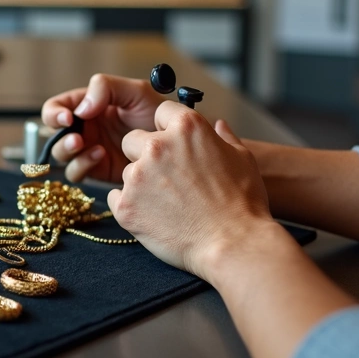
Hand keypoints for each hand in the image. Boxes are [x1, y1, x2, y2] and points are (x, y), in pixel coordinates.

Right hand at [41, 74, 165, 182]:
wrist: (174, 146)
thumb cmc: (158, 114)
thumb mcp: (136, 92)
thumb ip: (106, 88)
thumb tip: (80, 109)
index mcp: (89, 105)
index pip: (57, 107)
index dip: (54, 113)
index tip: (67, 118)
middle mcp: (85, 127)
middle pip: (53, 133)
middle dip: (61, 136)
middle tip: (77, 138)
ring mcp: (89, 149)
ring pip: (62, 155)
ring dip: (68, 150)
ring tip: (86, 145)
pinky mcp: (96, 169)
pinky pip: (77, 171)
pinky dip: (82, 164)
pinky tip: (101, 155)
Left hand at [107, 101, 276, 278]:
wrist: (233, 245)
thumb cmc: (242, 203)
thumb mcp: (242, 159)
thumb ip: (225, 137)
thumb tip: (218, 125)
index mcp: (186, 128)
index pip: (161, 112)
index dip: (167, 129)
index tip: (176, 147)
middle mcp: (157, 146)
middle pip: (133, 139)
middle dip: (144, 154)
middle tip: (168, 179)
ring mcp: (137, 176)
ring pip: (126, 171)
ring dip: (140, 183)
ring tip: (168, 204)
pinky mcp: (126, 206)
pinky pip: (116, 197)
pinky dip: (130, 206)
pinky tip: (154, 217)